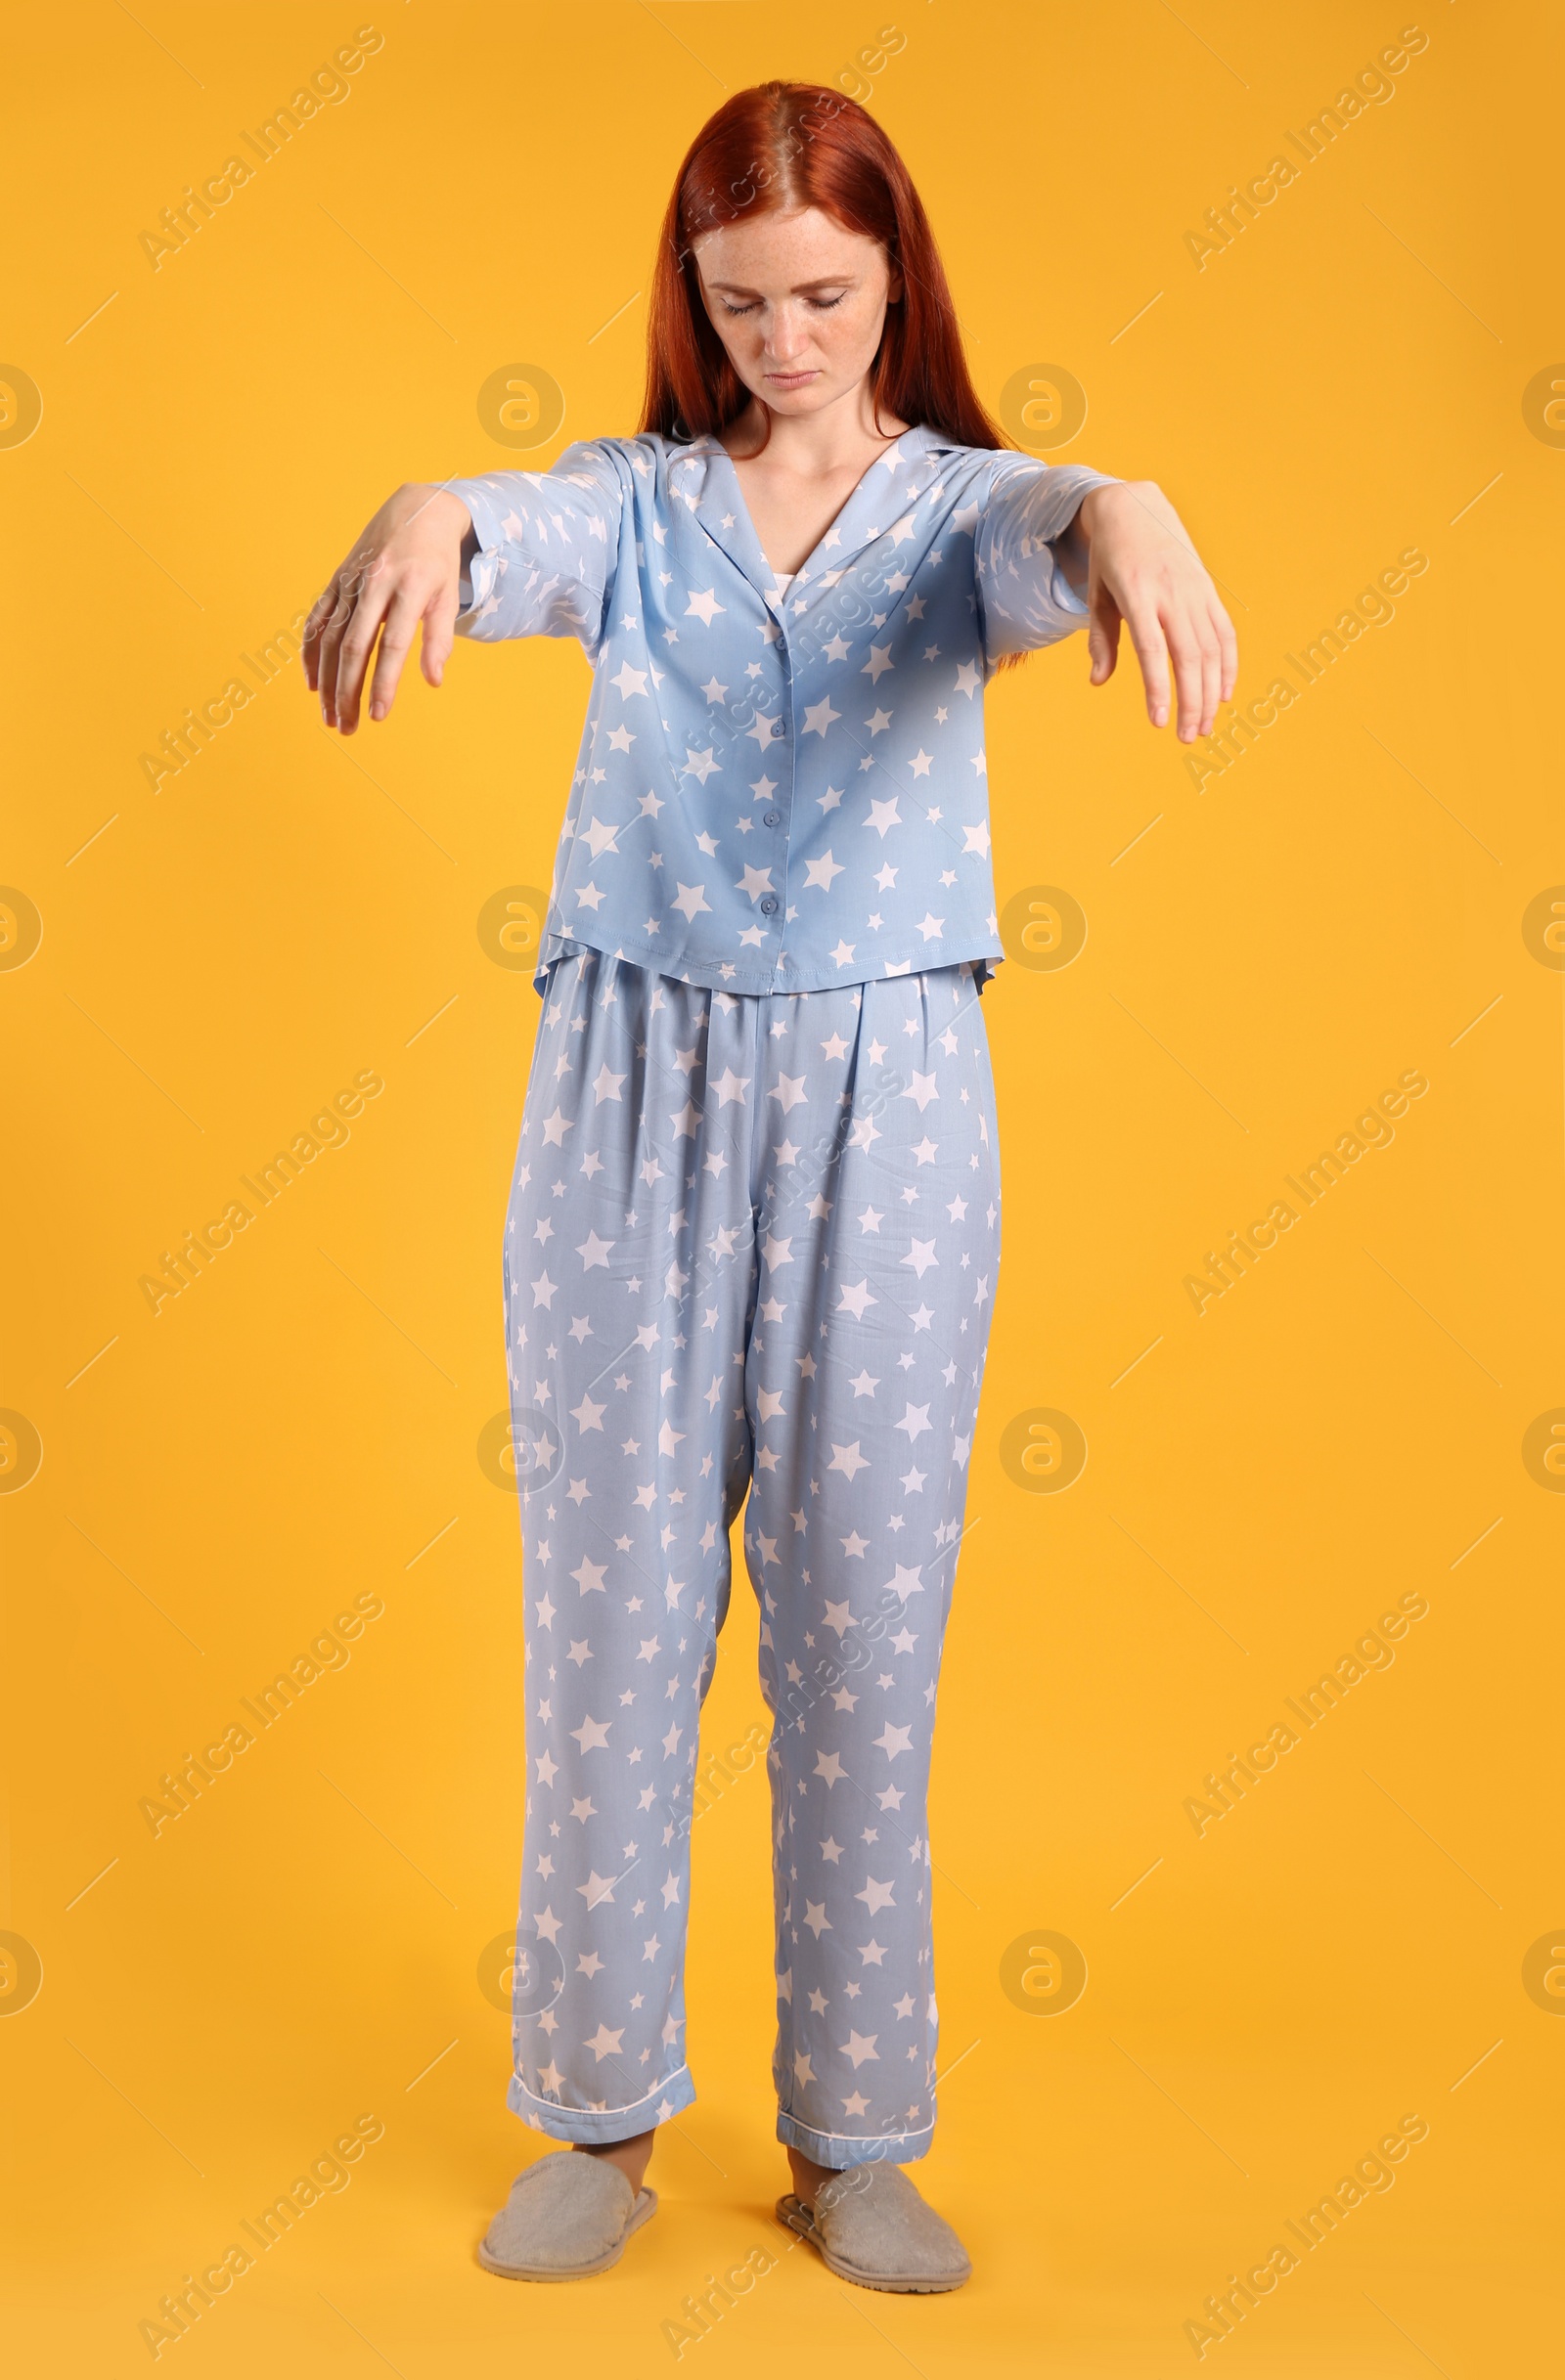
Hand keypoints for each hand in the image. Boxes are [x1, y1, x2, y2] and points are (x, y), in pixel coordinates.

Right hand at [303, 484, 474, 732]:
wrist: (415, 510)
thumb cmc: (437, 561)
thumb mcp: (449, 596)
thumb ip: (440, 639)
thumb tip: (433, 682)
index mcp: (408, 587)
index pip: (392, 645)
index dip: (384, 683)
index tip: (379, 715)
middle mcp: (374, 584)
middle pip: (353, 646)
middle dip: (347, 691)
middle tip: (347, 727)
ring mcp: (350, 581)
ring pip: (330, 638)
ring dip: (326, 681)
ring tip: (330, 717)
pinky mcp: (336, 580)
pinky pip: (317, 620)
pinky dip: (311, 653)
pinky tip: (313, 684)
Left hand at [1068, 481, 1236, 741]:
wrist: (1136, 507)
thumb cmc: (1109, 558)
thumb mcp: (1095, 595)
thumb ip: (1100, 639)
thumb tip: (1098, 680)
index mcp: (1138, 594)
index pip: (1153, 651)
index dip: (1158, 689)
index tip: (1159, 722)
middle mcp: (1172, 593)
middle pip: (1189, 656)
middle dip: (1192, 701)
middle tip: (1188, 737)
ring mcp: (1196, 590)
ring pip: (1212, 649)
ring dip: (1211, 692)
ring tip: (1204, 726)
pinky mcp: (1209, 590)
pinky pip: (1225, 632)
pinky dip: (1228, 665)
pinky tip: (1224, 695)